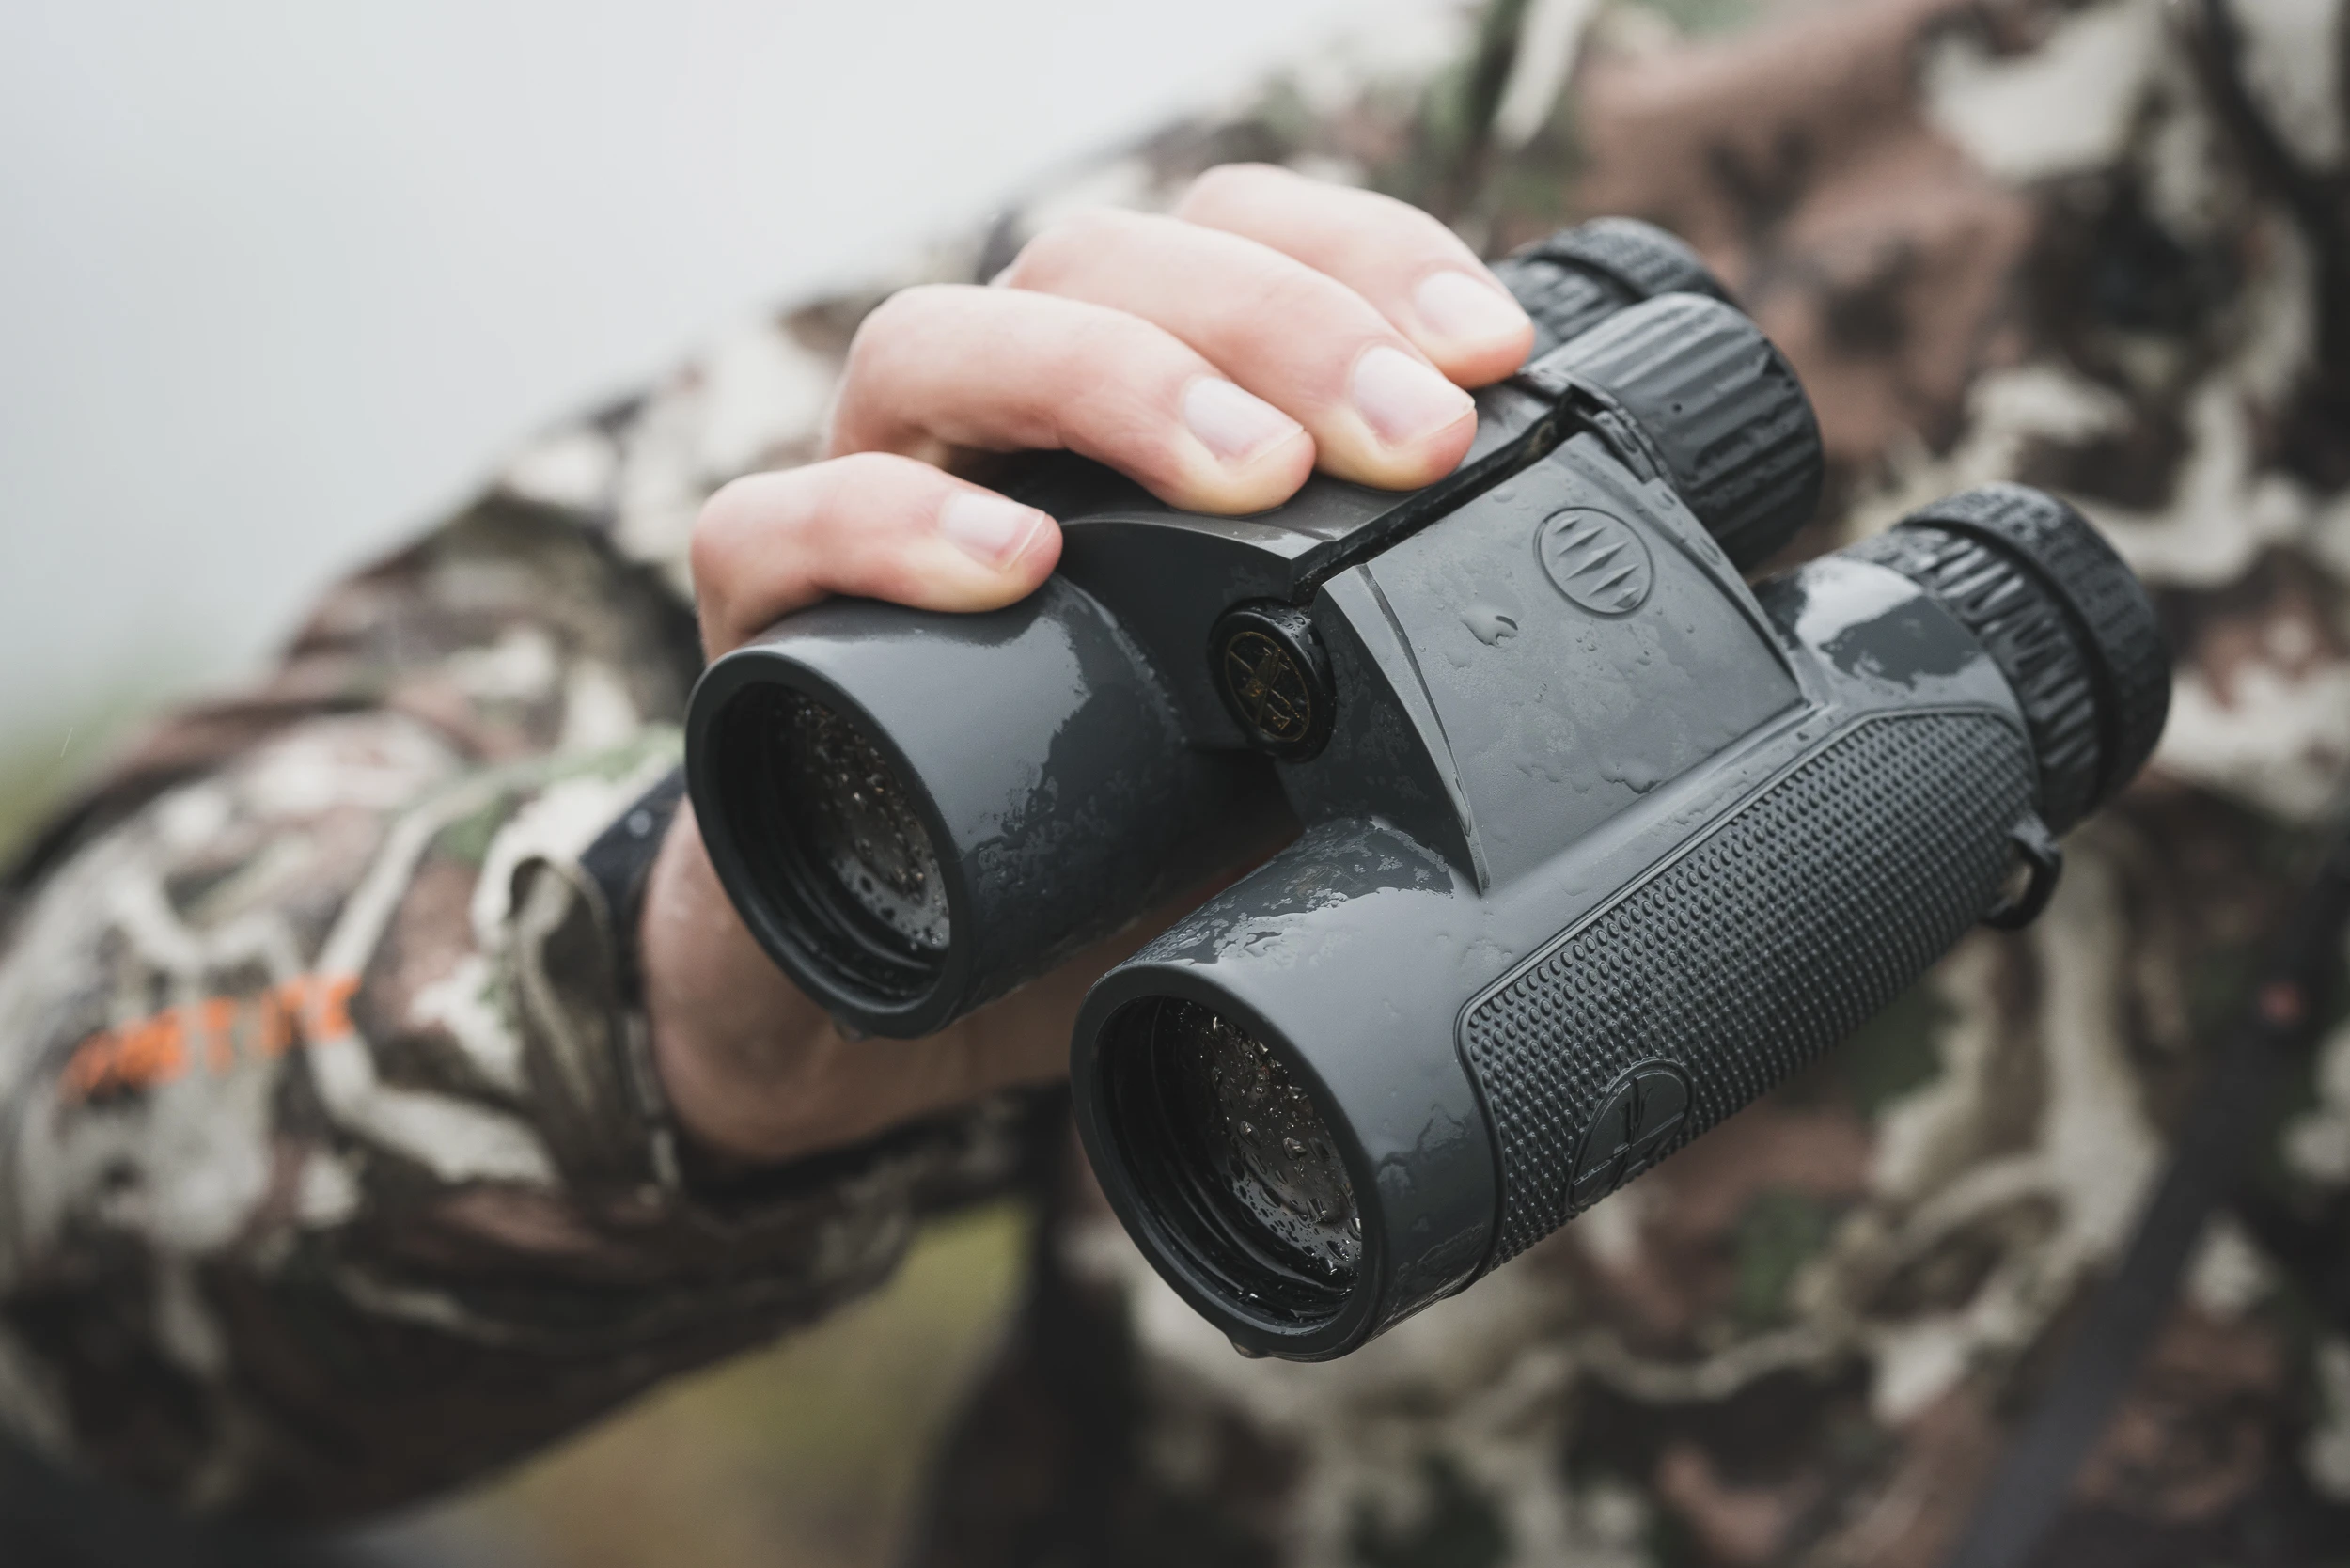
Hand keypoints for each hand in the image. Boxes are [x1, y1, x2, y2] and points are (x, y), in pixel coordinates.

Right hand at [644, 164, 1534, 1165]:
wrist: (905, 1003)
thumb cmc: (1112, 856)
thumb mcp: (1300, 765)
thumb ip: (1407, 698)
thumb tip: (1645, 708)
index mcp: (1130, 422)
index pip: (1233, 245)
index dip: (1361, 258)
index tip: (1488, 357)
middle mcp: (999, 432)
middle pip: (1101, 261)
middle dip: (1277, 321)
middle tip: (1412, 437)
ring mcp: (872, 510)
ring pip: (937, 342)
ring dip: (1111, 381)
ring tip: (1249, 483)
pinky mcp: (767, 630)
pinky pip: (770, 528)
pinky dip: (886, 523)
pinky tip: (1013, 566)